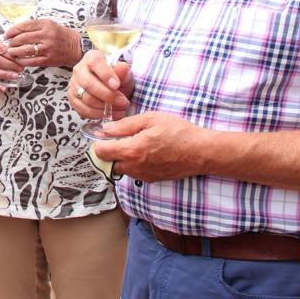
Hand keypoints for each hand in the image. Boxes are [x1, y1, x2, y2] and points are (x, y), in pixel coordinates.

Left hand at [4, 18, 81, 67]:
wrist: (76, 48)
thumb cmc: (61, 35)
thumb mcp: (50, 24)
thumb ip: (35, 26)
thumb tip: (16, 30)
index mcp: (46, 24)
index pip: (24, 26)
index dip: (13, 30)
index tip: (7, 34)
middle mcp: (47, 35)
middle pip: (22, 38)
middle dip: (12, 42)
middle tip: (8, 44)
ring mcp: (47, 48)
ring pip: (25, 50)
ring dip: (15, 52)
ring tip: (11, 52)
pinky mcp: (48, 60)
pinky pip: (31, 61)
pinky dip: (22, 61)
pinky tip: (18, 60)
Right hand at [68, 50, 132, 120]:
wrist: (107, 86)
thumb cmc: (116, 78)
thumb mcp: (123, 73)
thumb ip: (123, 72)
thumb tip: (122, 67)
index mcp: (92, 58)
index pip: (95, 63)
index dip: (106, 75)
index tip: (117, 85)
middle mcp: (79, 70)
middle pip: (88, 84)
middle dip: (108, 95)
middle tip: (123, 102)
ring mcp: (74, 85)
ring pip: (86, 99)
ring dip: (104, 107)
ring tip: (120, 109)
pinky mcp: (73, 99)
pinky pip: (83, 110)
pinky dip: (97, 114)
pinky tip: (109, 114)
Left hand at [91, 112, 212, 182]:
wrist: (201, 152)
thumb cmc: (178, 132)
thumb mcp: (150, 119)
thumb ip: (125, 125)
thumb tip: (105, 129)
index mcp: (132, 150)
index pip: (101, 153)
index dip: (98, 143)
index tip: (102, 135)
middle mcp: (135, 167)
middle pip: (109, 163)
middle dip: (109, 152)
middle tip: (118, 138)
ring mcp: (143, 175)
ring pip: (121, 169)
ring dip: (121, 158)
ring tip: (135, 143)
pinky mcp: (152, 179)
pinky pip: (134, 173)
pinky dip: (134, 164)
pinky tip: (146, 152)